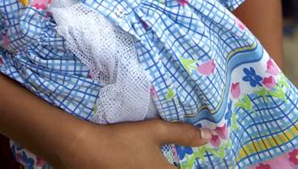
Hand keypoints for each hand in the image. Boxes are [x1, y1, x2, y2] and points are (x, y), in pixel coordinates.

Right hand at [57, 118, 211, 168]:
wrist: (86, 151)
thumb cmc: (123, 140)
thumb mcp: (154, 131)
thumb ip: (182, 134)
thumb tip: (210, 136)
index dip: (198, 165)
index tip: (200, 159)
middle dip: (176, 165)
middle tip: (172, 155)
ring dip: (161, 166)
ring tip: (156, 158)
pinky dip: (148, 168)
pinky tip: (140, 162)